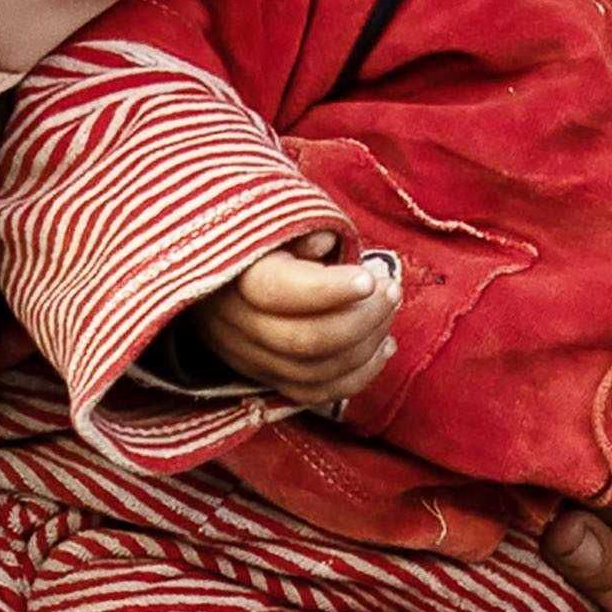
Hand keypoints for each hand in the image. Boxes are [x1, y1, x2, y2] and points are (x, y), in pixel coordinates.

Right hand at [193, 242, 399, 409]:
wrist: (219, 269)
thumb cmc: (259, 236)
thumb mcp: (273, 218)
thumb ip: (298, 227)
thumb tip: (326, 241)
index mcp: (233, 276)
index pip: (278, 292)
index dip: (331, 290)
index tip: (371, 278)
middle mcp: (233, 324)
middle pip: (304, 340)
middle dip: (362, 319)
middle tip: (392, 290)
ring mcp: (246, 357)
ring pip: (313, 372)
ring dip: (366, 347)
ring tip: (391, 311)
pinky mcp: (263, 377)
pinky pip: (314, 393)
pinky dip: (357, 377)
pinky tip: (384, 347)